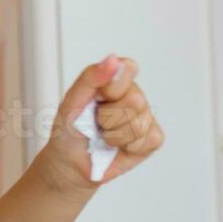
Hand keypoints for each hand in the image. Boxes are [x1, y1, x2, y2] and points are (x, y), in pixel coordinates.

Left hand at [44, 54, 163, 190]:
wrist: (69, 162)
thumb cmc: (70, 130)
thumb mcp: (71, 101)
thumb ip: (90, 77)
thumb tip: (112, 59)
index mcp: (115, 81)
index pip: (128, 68)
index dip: (113, 86)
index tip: (97, 99)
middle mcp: (133, 95)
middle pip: (134, 100)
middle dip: (108, 117)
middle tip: (96, 122)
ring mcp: (145, 117)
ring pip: (138, 124)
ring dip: (113, 135)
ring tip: (103, 136)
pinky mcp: (152, 138)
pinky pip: (146, 139)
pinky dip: (125, 146)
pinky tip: (116, 146)